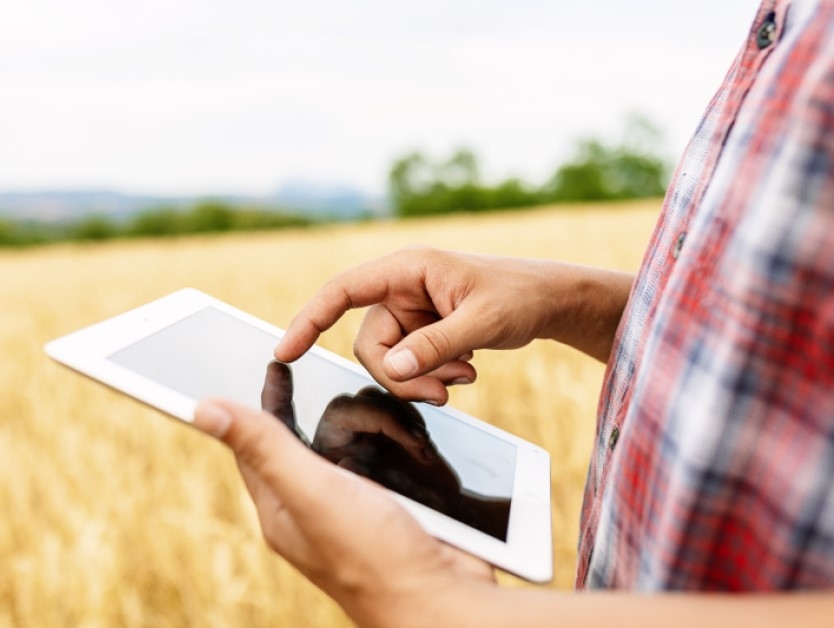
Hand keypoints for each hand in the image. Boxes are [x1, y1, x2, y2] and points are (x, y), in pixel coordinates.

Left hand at [194, 397, 494, 626]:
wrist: (447, 603)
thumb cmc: (377, 557)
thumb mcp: (313, 493)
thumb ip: (265, 448)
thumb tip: (203, 408)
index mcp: (282, 510)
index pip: (256, 446)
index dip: (260, 402)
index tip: (275, 364)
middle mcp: (314, 511)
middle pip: (308, 441)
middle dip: (327, 413)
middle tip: (343, 393)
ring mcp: (355, 511)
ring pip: (353, 448)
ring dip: (370, 428)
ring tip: (390, 424)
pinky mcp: (392, 511)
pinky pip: (389, 462)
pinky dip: (400, 445)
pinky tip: (413, 442)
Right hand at [275, 246, 633, 404]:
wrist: (548, 302)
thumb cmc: (519, 297)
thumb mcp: (481, 323)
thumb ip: (435, 346)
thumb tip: (393, 369)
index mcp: (408, 269)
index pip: (343, 291)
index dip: (309, 320)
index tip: (286, 352)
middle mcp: (401, 289)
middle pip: (368, 344)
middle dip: (401, 375)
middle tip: (442, 393)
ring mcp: (410, 312)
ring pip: (389, 361)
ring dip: (422, 378)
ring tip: (466, 376)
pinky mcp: (422, 332)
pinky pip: (408, 365)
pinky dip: (431, 377)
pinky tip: (465, 371)